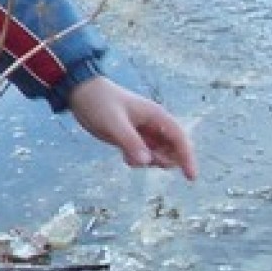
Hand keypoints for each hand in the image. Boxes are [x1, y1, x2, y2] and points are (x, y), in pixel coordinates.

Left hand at [66, 76, 198, 180]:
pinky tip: (124, 156)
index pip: (180, 139)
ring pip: (158, 154)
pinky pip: (143, 155)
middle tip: (141, 158)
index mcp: (156, 116)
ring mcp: (143, 132)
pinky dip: (138, 160)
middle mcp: (154, 124)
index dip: (188, 158)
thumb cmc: (99, 102)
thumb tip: (147, 161)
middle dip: (163, 160)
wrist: (80, 93)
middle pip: (172, 150)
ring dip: (149, 161)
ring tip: (128, 155)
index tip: (191, 177)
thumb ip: (130, 141)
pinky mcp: (132, 138)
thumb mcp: (113, 123)